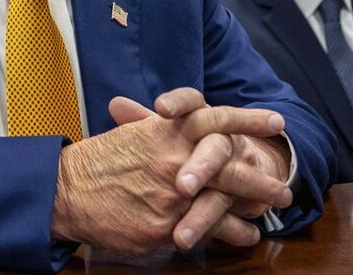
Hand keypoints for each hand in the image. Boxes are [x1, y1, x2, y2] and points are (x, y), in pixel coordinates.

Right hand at [50, 88, 283, 254]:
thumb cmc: (96, 162)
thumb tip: (172, 117)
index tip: (276, 122)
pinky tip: (245, 235)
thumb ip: (155, 128)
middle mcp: (173, 159)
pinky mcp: (167, 224)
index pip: (213, 118)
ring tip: (272, 213)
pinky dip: (232, 233)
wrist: (68, 192)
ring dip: (253, 208)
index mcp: (164, 131)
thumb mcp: (129, 135)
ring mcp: (172, 194)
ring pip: (226, 201)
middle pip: (230, 164)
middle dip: (261, 177)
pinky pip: (210, 230)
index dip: (247, 120)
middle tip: (284, 186)